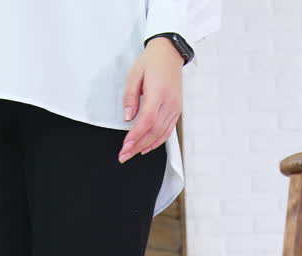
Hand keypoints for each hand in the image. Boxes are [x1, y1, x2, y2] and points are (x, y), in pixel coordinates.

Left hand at [119, 38, 183, 162]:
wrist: (169, 53)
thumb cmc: (151, 61)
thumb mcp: (134, 75)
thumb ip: (130, 97)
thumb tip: (127, 117)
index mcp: (158, 92)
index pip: (147, 120)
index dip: (136, 136)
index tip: (125, 146)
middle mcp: (169, 102)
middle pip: (154, 131)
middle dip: (138, 146)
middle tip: (124, 155)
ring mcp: (175, 107)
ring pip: (162, 134)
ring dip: (146, 146)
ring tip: (132, 154)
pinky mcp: (177, 110)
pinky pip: (168, 130)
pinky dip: (157, 141)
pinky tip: (147, 147)